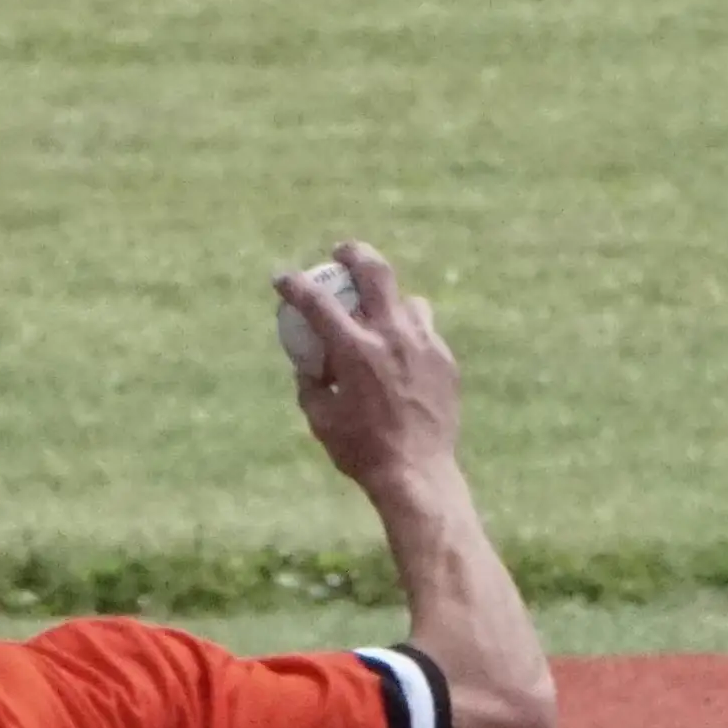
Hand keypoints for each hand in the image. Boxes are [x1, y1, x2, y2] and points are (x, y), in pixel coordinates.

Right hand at [275, 240, 463, 495]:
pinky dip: (409, 334)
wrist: (418, 473)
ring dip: (389, 301)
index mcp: (354, 350)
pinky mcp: (445, 360)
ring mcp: (423, 345)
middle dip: (354, 254)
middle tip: (342, 254)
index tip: (282, 278)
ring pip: (408, 301)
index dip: (294, 285)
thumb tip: (306, 365)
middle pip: (375, 271)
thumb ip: (309, 384)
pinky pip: (425, 332)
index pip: (316, 302)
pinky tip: (402, 354)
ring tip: (381, 316)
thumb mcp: (320, 419)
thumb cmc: (362, 451)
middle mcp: (390, 336)